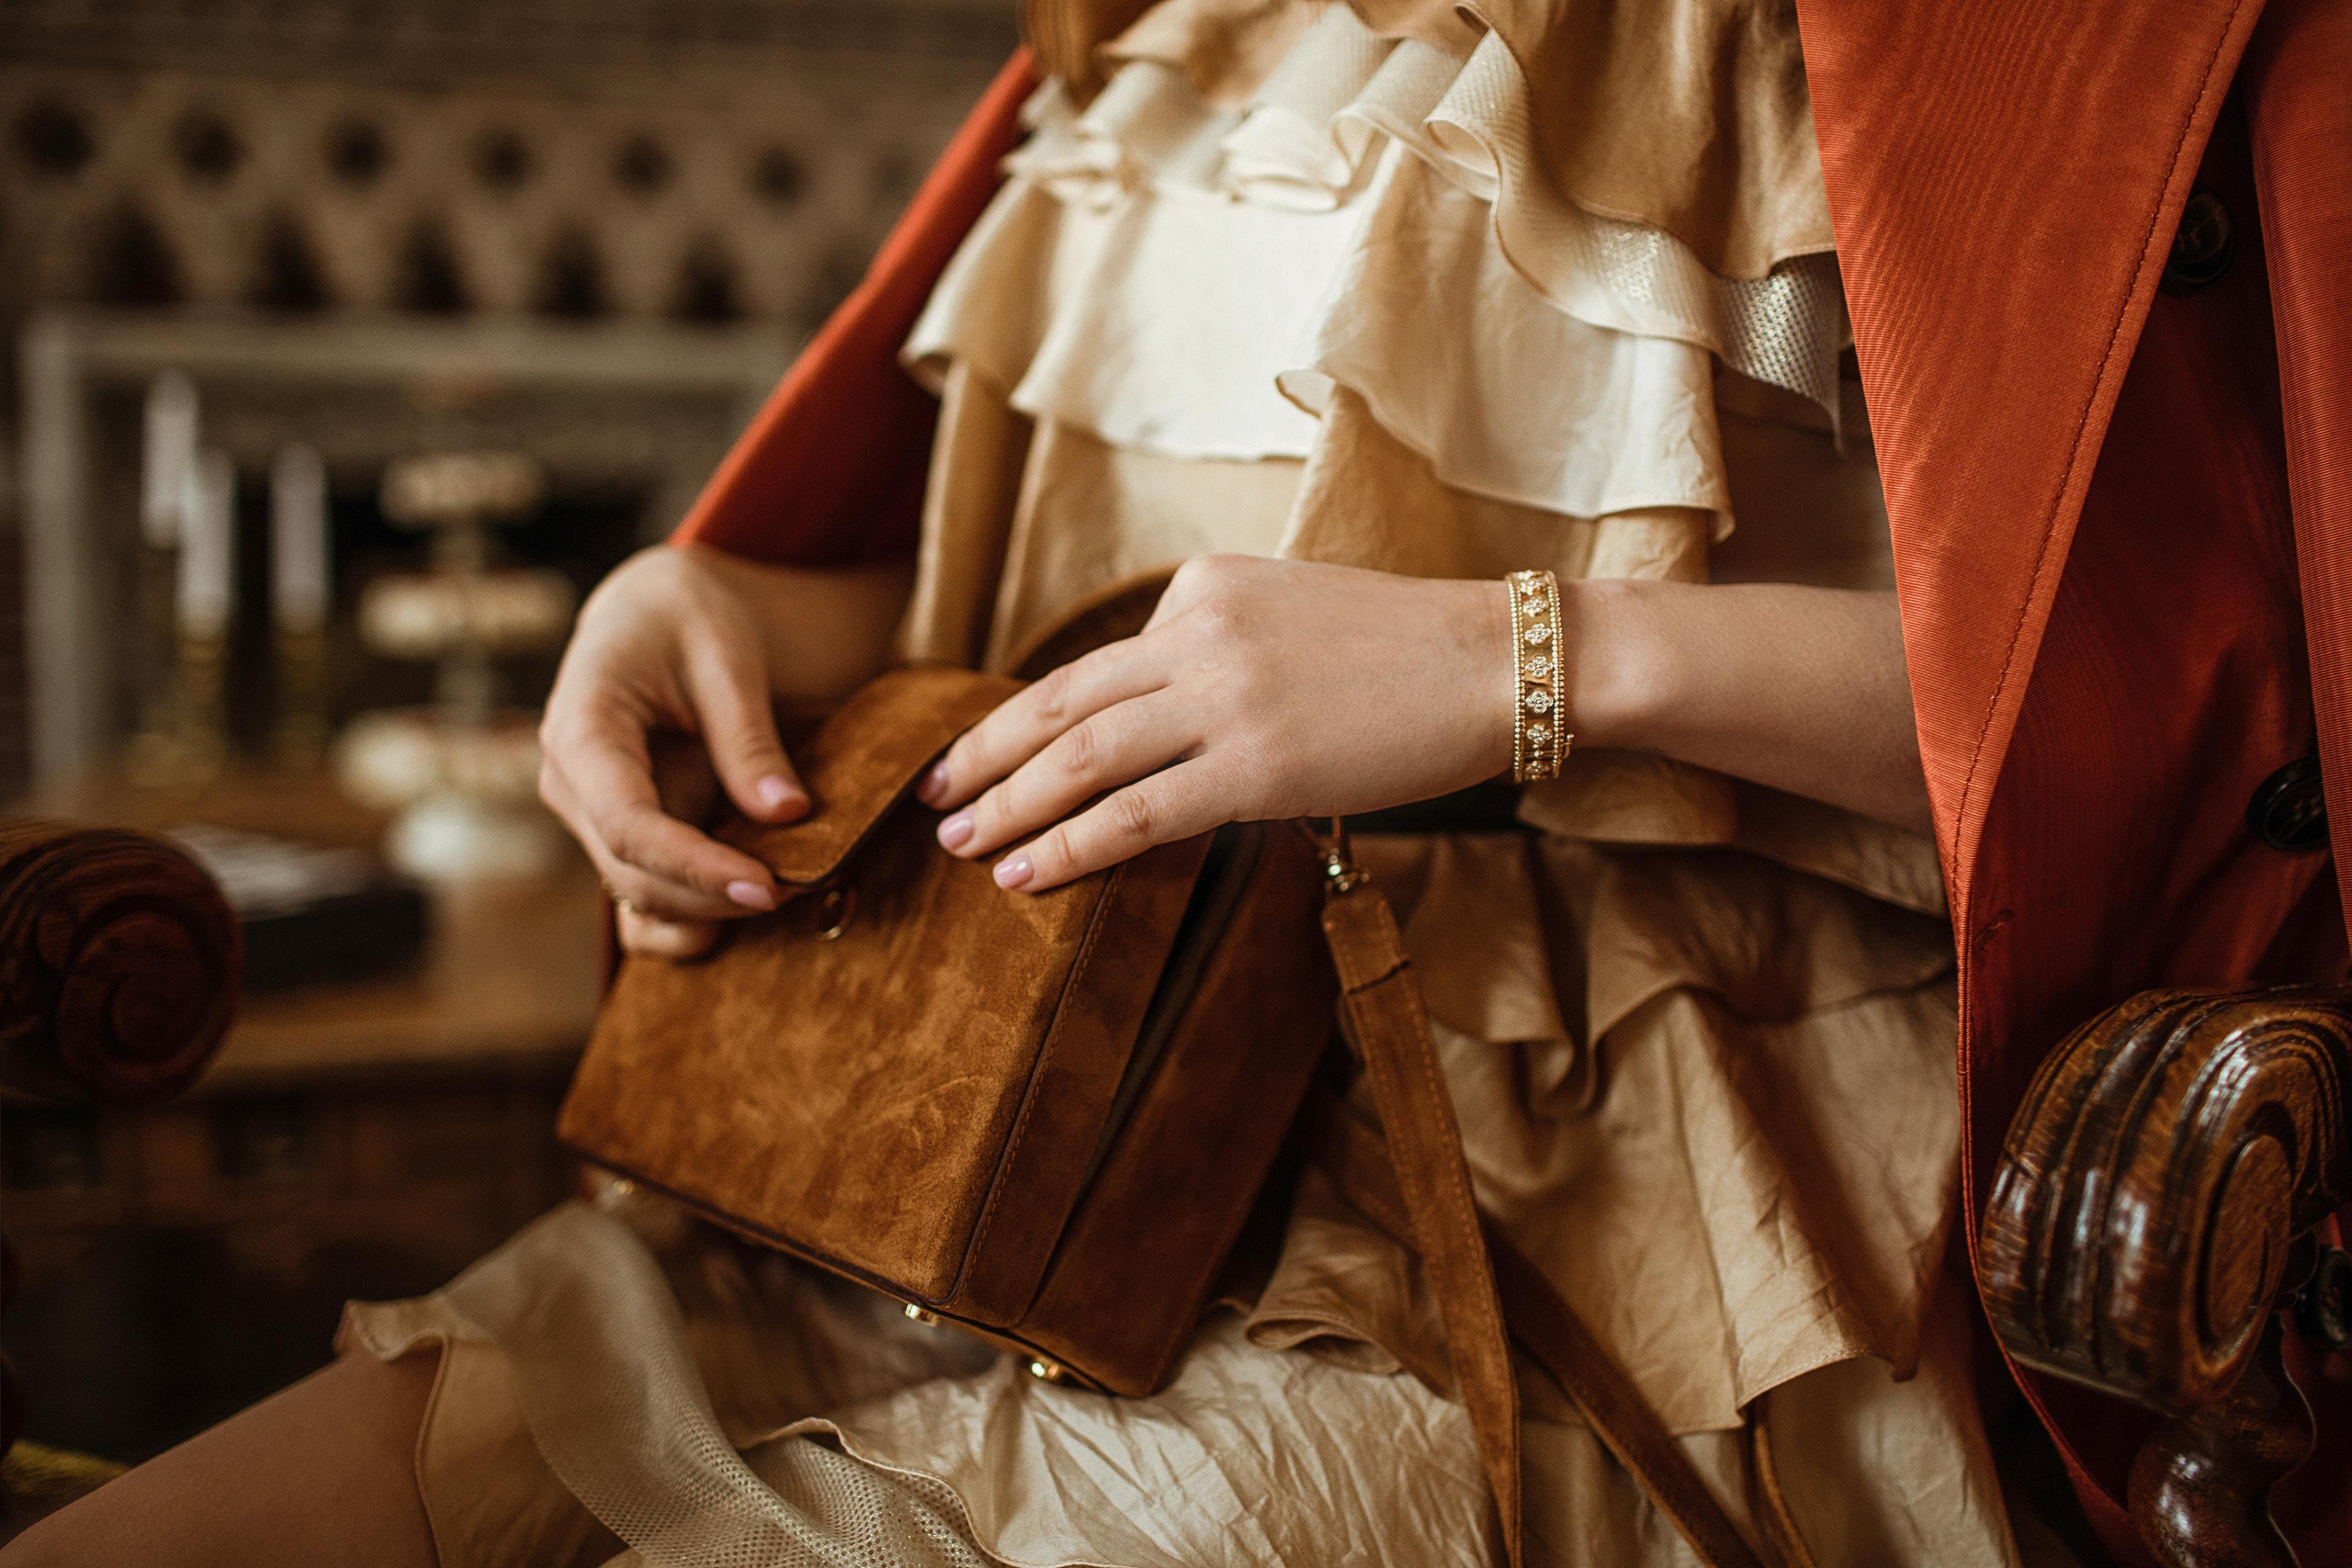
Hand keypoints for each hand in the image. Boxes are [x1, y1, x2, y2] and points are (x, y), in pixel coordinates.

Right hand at [539, 547, 807, 957]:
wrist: (655, 610)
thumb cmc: (687, 617)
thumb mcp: (726, 657)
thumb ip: (749, 737)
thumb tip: (787, 814)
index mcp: (581, 727)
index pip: (628, 823)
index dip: (695, 867)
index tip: (767, 887)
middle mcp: (569, 781)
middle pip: (631, 870)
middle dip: (711, 897)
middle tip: (798, 893)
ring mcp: (589, 812)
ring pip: (637, 890)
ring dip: (707, 909)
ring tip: (788, 896)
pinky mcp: (619, 828)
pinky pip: (644, 889)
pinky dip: (692, 911)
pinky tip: (745, 912)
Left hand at [918, 555, 1516, 892]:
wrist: (1498, 661)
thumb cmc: (1412, 652)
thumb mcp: (1292, 612)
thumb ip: (1219, 649)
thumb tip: (1163, 719)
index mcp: (1201, 588)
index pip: (1095, 666)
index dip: (1027, 719)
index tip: (984, 753)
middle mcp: (1196, 633)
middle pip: (1058, 703)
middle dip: (982, 756)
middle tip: (930, 798)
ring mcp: (1223, 698)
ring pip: (1080, 758)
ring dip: (1007, 806)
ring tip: (960, 846)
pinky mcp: (1256, 765)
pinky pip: (1137, 813)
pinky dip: (1068, 846)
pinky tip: (1025, 875)